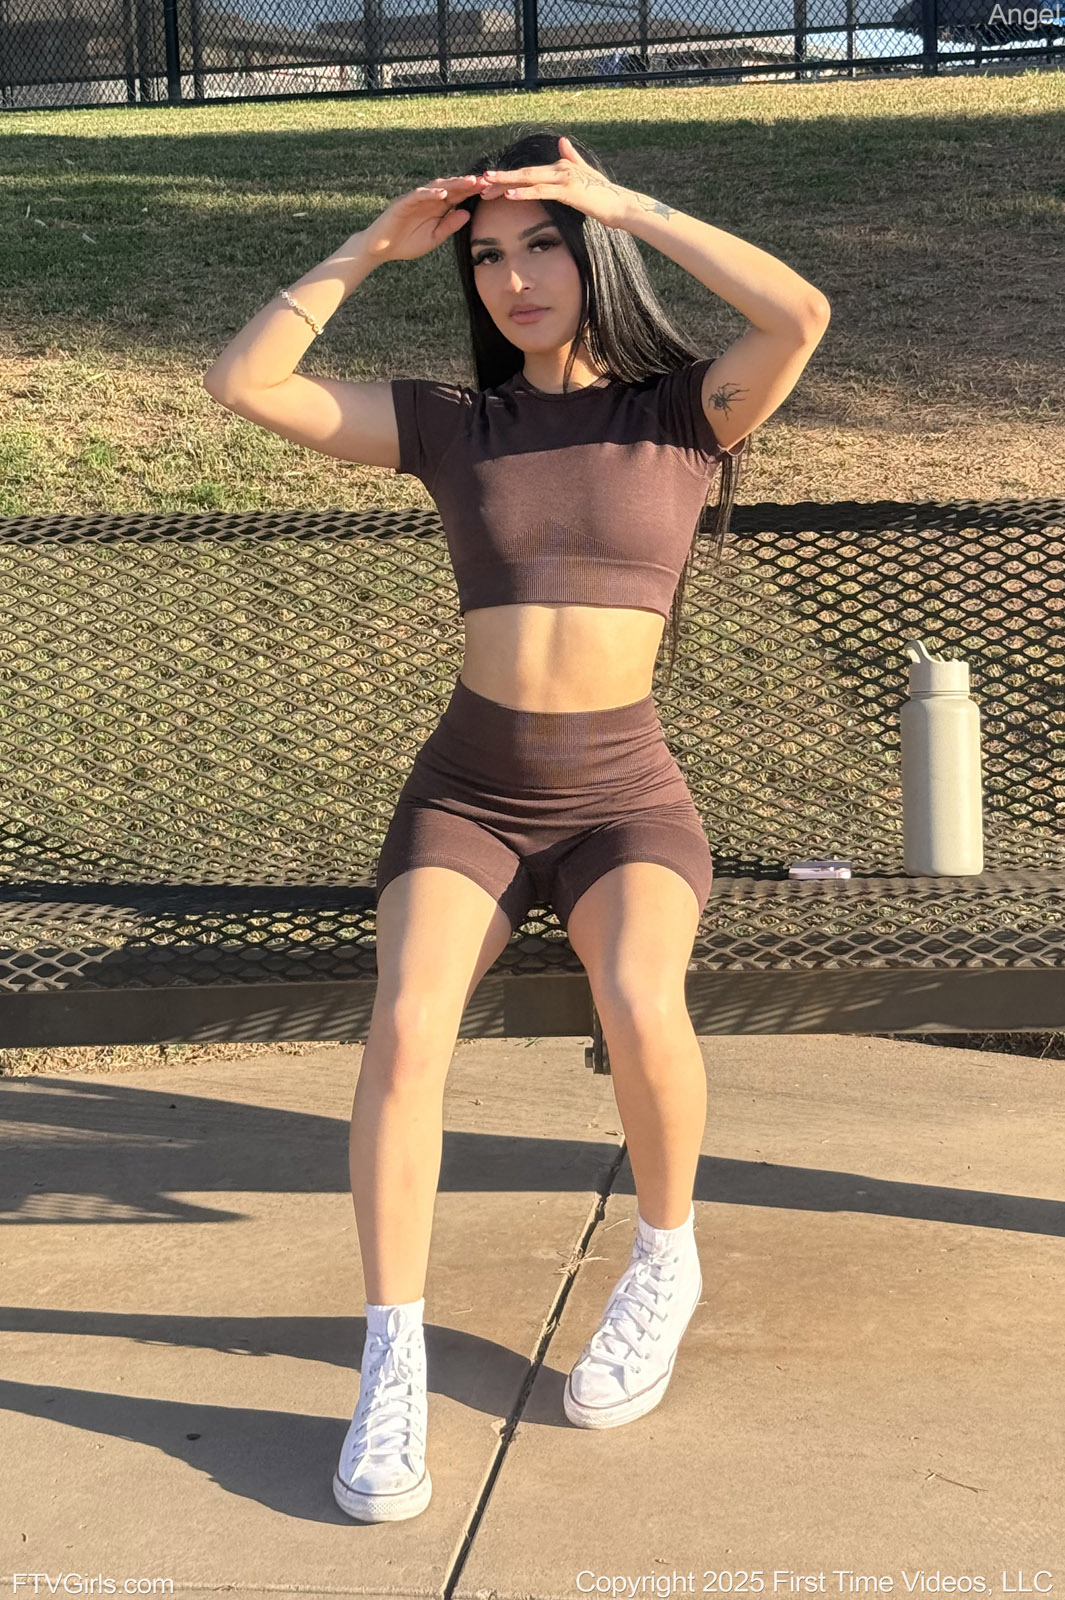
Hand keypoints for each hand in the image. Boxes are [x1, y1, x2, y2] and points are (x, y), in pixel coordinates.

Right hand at [362, 173, 484, 262]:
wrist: (382, 248)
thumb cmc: (408, 243)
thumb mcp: (434, 238)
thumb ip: (450, 226)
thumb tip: (468, 214)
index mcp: (438, 207)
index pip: (458, 196)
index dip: (473, 192)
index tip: (491, 190)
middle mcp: (429, 199)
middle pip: (451, 188)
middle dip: (468, 184)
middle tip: (486, 180)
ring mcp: (416, 199)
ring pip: (437, 187)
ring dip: (453, 184)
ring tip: (469, 182)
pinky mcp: (404, 202)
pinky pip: (418, 195)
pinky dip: (430, 194)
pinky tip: (442, 194)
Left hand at [477, 135, 632, 230]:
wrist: (621, 205)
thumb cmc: (604, 196)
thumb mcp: (585, 173)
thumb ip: (572, 157)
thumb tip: (562, 141)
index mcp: (560, 166)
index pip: (528, 173)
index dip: (508, 178)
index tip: (490, 183)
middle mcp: (559, 168)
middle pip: (523, 173)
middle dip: (500, 178)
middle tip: (479, 182)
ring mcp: (563, 178)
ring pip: (529, 179)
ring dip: (506, 183)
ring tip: (487, 186)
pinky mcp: (568, 191)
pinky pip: (542, 191)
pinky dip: (525, 192)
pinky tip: (510, 195)